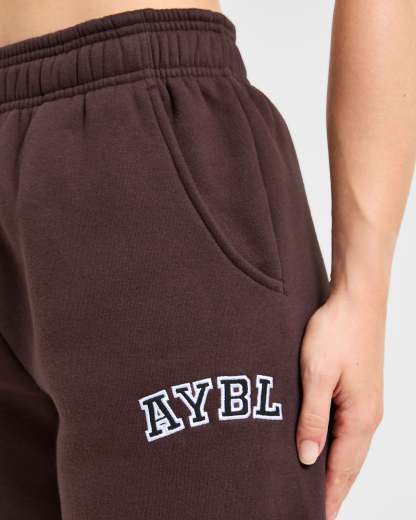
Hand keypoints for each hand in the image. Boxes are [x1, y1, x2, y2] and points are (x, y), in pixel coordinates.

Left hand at [296, 291, 384, 519]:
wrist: (356, 301)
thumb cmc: (336, 332)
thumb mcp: (316, 375)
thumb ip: (312, 418)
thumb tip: (307, 458)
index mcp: (360, 417)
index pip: (342, 471)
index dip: (328, 496)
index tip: (314, 517)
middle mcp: (368, 417)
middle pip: (349, 465)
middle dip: (332, 489)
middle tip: (314, 510)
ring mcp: (367, 404)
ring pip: (350, 449)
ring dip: (335, 470)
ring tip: (318, 490)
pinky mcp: (361, 392)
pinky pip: (349, 431)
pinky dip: (338, 449)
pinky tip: (325, 450)